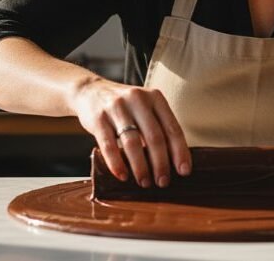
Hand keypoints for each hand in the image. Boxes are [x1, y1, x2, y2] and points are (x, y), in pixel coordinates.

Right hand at [71, 78, 191, 188]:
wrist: (90, 91)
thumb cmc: (125, 107)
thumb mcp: (145, 107)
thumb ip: (158, 126)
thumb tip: (174, 161)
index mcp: (155, 97)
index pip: (172, 128)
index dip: (180, 152)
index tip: (184, 172)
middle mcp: (137, 99)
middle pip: (154, 136)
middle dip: (161, 163)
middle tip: (163, 182)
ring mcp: (116, 108)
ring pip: (132, 142)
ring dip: (140, 167)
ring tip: (145, 182)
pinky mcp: (98, 118)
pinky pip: (109, 145)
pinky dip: (117, 163)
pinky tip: (123, 176)